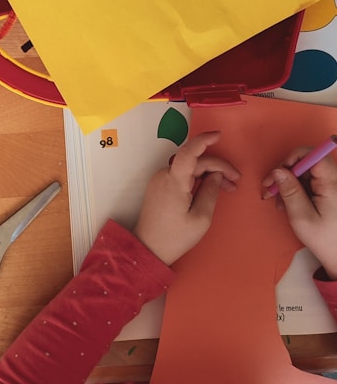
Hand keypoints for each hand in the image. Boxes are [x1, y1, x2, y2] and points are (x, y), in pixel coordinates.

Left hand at [133, 131, 239, 265]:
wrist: (148, 248)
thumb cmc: (175, 237)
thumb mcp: (201, 217)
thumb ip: (211, 192)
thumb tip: (216, 175)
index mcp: (174, 181)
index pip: (189, 152)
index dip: (204, 140)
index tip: (219, 135)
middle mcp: (164, 175)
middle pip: (194, 162)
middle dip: (218, 167)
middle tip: (236, 182)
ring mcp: (160, 180)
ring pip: (189, 168)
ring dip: (209, 173)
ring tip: (227, 188)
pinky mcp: (159, 186)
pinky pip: (182, 175)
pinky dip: (197, 178)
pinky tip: (210, 189)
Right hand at [262, 148, 336, 279]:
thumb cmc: (325, 240)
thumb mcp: (302, 217)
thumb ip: (290, 191)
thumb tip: (278, 170)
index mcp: (331, 184)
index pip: (314, 155)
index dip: (294, 158)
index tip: (279, 173)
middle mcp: (334, 180)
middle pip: (307, 162)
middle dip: (286, 172)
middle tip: (270, 188)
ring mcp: (332, 186)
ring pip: (305, 172)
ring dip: (288, 183)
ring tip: (278, 201)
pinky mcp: (329, 192)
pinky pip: (309, 182)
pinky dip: (295, 189)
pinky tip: (287, 203)